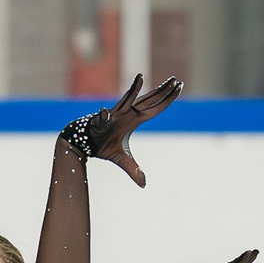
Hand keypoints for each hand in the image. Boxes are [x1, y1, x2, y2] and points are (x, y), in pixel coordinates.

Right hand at [62, 74, 182, 186]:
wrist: (84, 143)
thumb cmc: (103, 146)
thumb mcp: (122, 160)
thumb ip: (133, 170)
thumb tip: (144, 185)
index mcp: (134, 120)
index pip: (155, 108)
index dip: (167, 99)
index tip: (179, 87)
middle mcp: (127, 114)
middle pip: (147, 100)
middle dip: (161, 90)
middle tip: (175, 79)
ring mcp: (114, 115)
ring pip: (125, 100)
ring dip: (133, 90)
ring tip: (140, 77)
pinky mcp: (99, 122)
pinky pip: (102, 118)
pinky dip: (103, 116)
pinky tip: (104, 113)